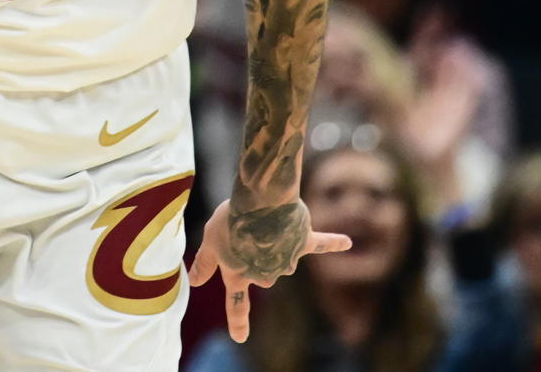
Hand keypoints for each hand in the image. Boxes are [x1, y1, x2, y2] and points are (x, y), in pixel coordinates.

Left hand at [188, 198, 351, 342]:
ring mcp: (287, 260)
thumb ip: (204, 262)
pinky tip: (346, 242)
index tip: (240, 338)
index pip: (236, 303)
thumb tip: (193, 281)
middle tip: (243, 226)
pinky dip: (332, 244)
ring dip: (273, 236)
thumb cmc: (231, 221)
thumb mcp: (210, 240)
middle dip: (254, 252)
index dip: (238, 321)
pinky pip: (320, 244)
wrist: (262, 203)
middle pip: (261, 270)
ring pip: (281, 253)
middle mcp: (266, 275)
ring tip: (260, 217)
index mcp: (239, 275)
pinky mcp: (303, 242)